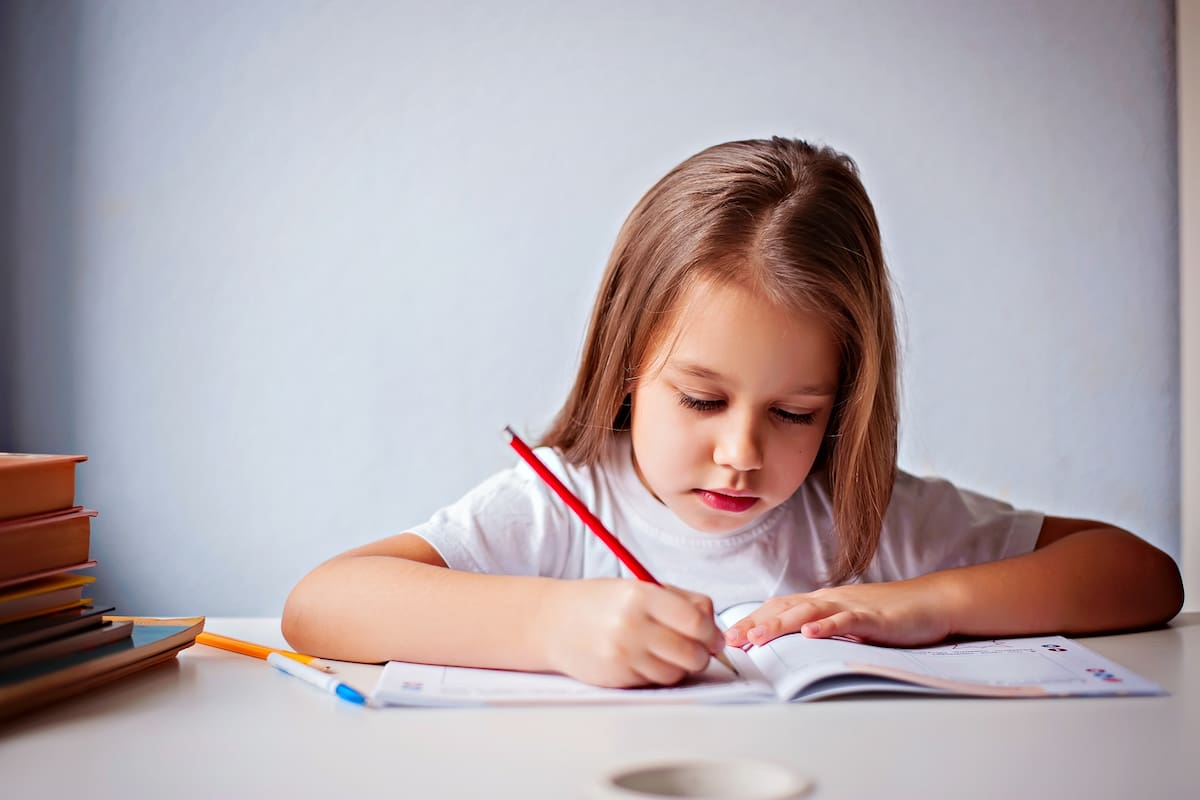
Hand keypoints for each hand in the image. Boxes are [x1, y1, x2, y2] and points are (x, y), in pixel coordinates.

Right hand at [538, 579, 726, 687]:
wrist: (553, 622)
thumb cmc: (600, 603)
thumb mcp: (638, 587)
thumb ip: (680, 601)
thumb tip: (715, 628)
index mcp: (641, 595)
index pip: (696, 620)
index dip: (712, 632)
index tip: (714, 636)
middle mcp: (632, 625)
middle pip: (691, 652)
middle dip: (702, 654)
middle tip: (699, 649)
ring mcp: (623, 654)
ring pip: (676, 672)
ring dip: (681, 666)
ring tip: (669, 653)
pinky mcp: (617, 676)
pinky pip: (655, 682)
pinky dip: (659, 674)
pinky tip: (647, 660)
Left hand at [722, 579, 953, 648]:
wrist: (930, 603)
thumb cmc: (888, 615)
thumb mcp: (846, 622)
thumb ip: (821, 629)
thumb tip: (790, 644)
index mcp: (821, 602)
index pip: (778, 608)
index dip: (752, 621)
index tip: (728, 637)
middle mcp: (830, 600)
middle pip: (784, 608)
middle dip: (755, 624)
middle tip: (730, 640)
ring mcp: (850, 606)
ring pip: (808, 612)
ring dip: (780, 624)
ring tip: (758, 637)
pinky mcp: (873, 617)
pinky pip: (846, 619)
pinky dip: (827, 626)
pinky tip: (810, 633)